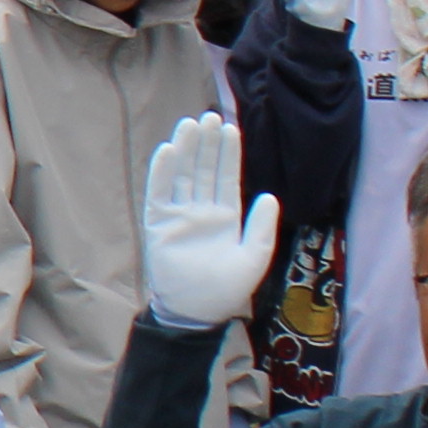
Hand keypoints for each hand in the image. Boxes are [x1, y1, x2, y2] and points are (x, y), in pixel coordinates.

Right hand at [138, 111, 280, 332]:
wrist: (196, 311)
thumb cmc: (227, 289)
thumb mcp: (255, 258)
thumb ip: (262, 227)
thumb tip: (269, 196)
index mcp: (226, 217)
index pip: (226, 178)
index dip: (228, 154)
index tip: (230, 127)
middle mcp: (201, 211)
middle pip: (203, 170)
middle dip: (207, 144)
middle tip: (209, 116)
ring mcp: (179, 216)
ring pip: (182, 176)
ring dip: (186, 151)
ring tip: (190, 125)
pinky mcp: (158, 224)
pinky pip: (159, 193)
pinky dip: (162, 172)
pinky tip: (168, 151)